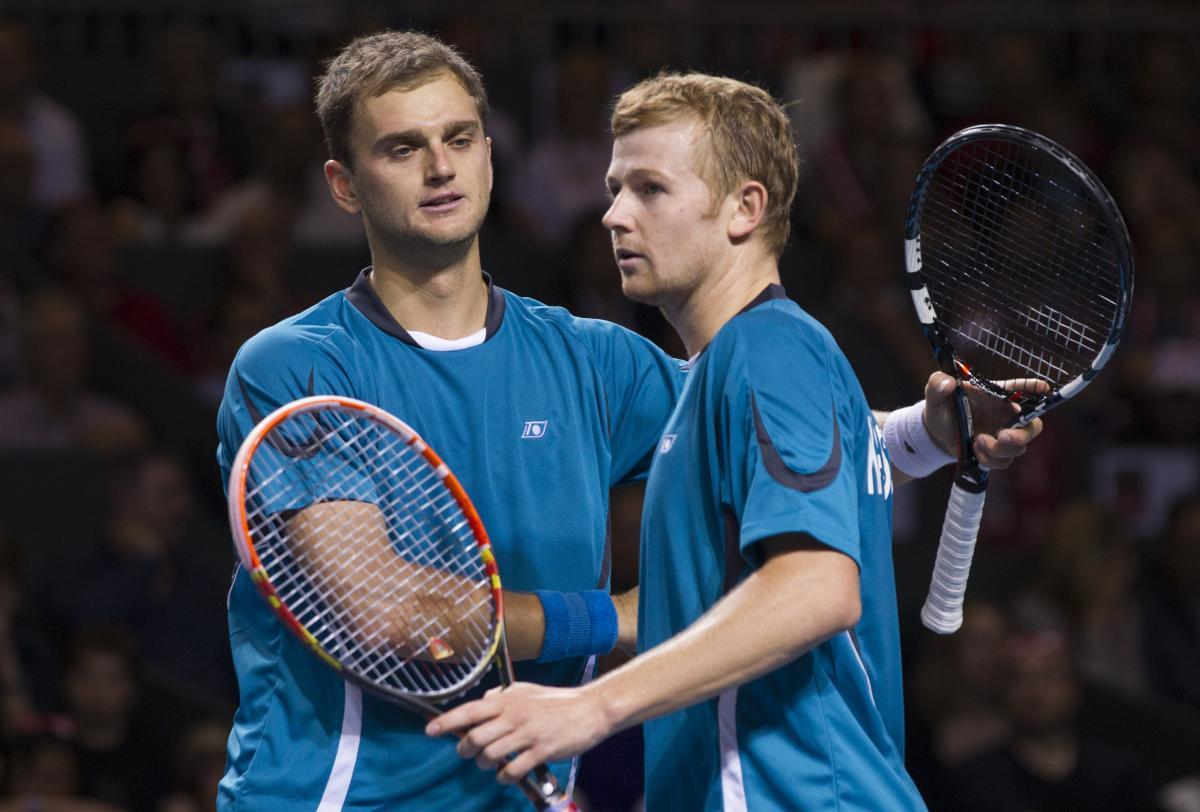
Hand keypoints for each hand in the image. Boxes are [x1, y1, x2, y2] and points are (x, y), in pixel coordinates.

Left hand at [426, 682, 612, 783]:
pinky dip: (505, 776)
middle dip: (465, 748)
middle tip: (467, 751)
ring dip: (485, 764)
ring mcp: (528, 734)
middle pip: (475, 737)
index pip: (470, 710)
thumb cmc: (557, 701)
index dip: (447, 721)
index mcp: (508, 700)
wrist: (590, 710)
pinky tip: (508, 773)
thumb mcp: (527, 690)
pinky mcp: (541, 751)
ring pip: (490, 755)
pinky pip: (513, 770)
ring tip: (490, 763)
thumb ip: (503, 695)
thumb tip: (483, 701)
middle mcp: (514, 716)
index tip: (430, 730)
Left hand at [922, 372, 1045, 469]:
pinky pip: (1005, 462)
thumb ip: (937, 383)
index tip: (1043, 387)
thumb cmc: (941, 407)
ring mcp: (1004, 435)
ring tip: (977, 441)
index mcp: (995, 396)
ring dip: (999, 449)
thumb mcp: (934, 393)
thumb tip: (948, 384)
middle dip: (1022, 435)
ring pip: (1019, 448)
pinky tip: (976, 451)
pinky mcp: (997, 452)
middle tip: (1002, 436)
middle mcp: (1005, 415)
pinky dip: (991, 460)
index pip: (1020, 389)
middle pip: (1033, 427)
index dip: (1034, 388)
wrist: (935, 432)